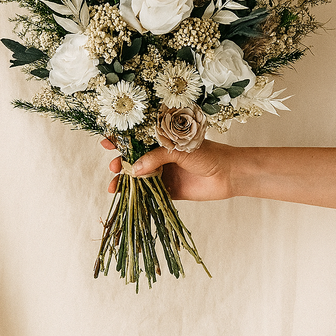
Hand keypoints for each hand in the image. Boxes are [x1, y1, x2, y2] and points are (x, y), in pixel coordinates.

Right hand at [100, 138, 234, 200]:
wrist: (229, 174)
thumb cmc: (208, 153)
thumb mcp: (179, 149)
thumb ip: (156, 157)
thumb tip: (133, 169)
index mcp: (163, 139)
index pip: (137, 138)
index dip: (121, 140)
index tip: (106, 143)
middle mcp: (161, 155)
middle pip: (134, 159)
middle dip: (121, 163)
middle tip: (114, 168)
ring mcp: (164, 172)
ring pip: (139, 177)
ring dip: (125, 182)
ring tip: (114, 187)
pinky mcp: (170, 190)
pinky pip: (150, 193)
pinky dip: (137, 196)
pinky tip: (126, 197)